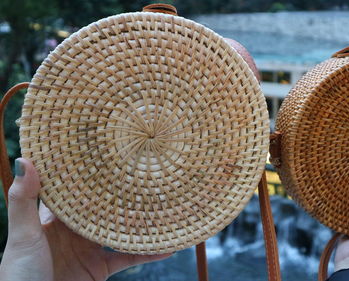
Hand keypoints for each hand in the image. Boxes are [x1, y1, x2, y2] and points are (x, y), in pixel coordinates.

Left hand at [0, 158, 172, 280]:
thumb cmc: (19, 273)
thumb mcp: (23, 234)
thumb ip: (24, 201)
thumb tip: (24, 160)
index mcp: (55, 218)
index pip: (74, 190)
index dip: (88, 173)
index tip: (106, 153)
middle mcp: (74, 231)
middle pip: (102, 208)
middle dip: (120, 193)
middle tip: (142, 173)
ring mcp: (88, 250)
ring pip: (119, 230)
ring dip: (138, 222)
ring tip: (160, 205)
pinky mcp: (99, 268)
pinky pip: (127, 258)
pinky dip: (146, 254)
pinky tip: (166, 247)